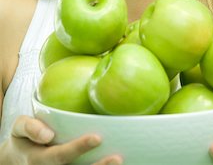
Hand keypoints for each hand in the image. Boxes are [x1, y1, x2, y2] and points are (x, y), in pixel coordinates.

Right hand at [1, 115, 122, 164]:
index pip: (60, 156)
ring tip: (120, 162)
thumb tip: (48, 134)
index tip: (97, 137)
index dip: (78, 148)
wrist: (16, 160)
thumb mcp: (18, 127)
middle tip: (117, 158)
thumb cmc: (24, 138)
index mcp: (39, 159)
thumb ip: (30, 127)